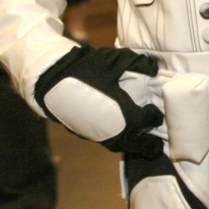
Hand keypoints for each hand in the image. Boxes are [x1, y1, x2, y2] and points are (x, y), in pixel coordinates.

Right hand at [34, 46, 162, 154]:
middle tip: (157, 143)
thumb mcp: (114, 61)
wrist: (51, 80)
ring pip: (121, 147)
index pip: (148, 121)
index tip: (155, 110)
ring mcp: (98, 136)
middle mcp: (114, 130)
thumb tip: (154, 69)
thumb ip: (138, 64)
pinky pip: (107, 143)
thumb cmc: (85, 70)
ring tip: (142, 142)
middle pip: (139, 145)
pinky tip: (121, 134)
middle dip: (150, 144)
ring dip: (134, 146)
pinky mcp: (86, 135)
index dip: (154, 116)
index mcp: (125, 114)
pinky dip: (118, 142)